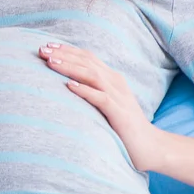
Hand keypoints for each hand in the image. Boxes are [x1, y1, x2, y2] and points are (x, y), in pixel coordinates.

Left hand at [38, 42, 161, 171]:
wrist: (151, 147)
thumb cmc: (123, 125)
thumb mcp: (107, 101)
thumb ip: (92, 88)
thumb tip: (66, 81)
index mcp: (112, 77)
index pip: (87, 57)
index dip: (67, 49)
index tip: (47, 45)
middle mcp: (115, 82)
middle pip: (87, 61)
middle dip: (63, 54)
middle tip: (42, 50)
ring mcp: (119, 97)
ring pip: (92, 75)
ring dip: (70, 67)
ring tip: (51, 63)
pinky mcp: (120, 113)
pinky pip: (101, 98)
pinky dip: (84, 90)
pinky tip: (69, 86)